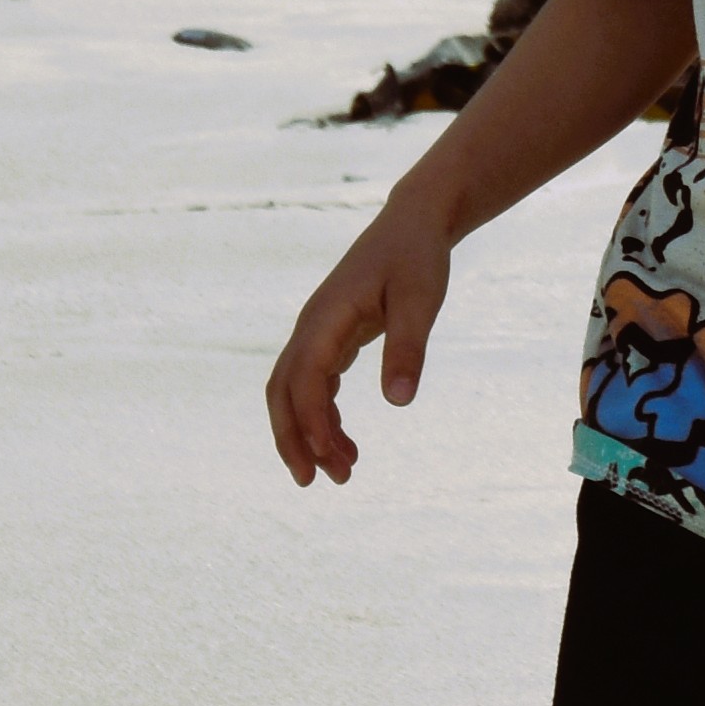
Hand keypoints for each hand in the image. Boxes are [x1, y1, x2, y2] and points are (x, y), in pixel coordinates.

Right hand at [265, 185, 453, 487]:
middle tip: (314, 482)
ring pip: (294, 393)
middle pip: (283, 391)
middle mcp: (312, 327)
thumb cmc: (418, 258)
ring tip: (342, 473)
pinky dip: (324, 418)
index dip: (312, 421)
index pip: (306, 378)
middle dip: (293, 439)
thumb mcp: (421, 300)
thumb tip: (399, 403)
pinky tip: (346, 445)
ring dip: (309, 434)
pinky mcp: (330, 338)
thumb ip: (409, 348)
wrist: (412, 224)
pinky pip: (314, 386)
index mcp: (327, 317)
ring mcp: (317, 333)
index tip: (330, 459)